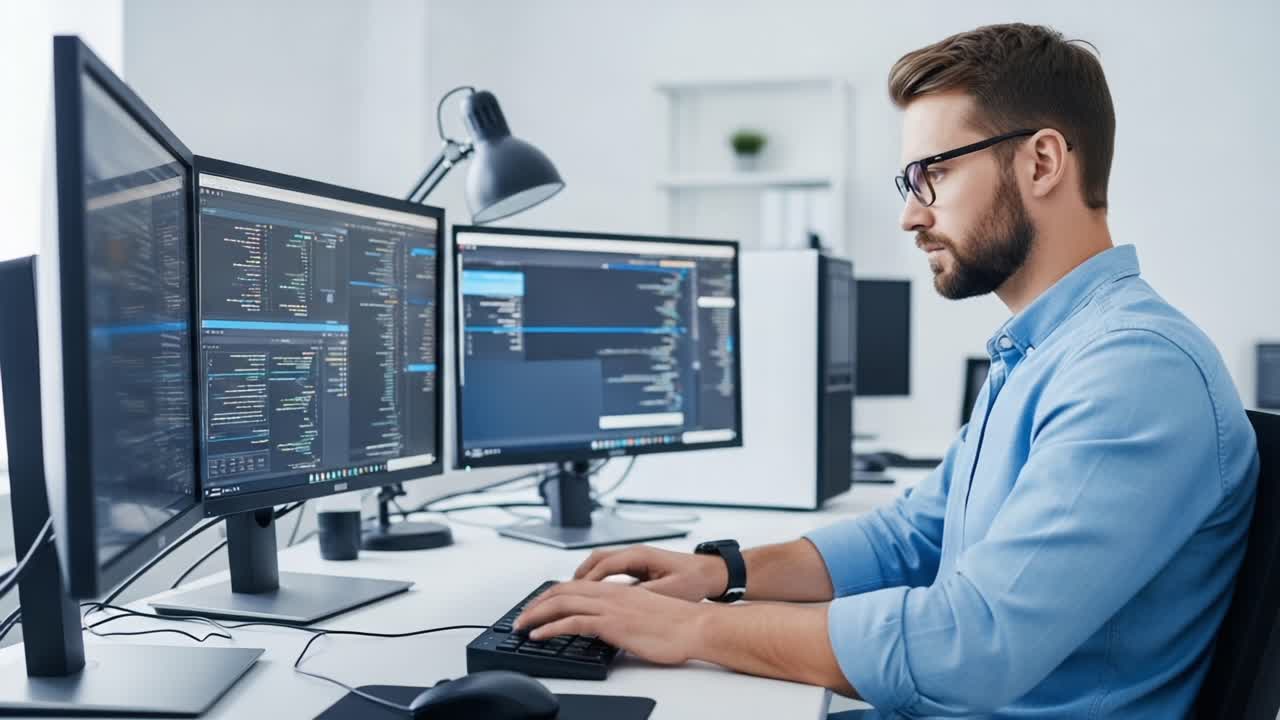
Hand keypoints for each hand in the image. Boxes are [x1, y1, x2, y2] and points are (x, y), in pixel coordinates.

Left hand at [514, 580, 709, 664]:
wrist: (694, 626)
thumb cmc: (675, 624)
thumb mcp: (642, 615)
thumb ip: (622, 615)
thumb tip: (609, 627)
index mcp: (616, 589)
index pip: (574, 586)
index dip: (551, 595)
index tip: (537, 606)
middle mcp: (609, 593)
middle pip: (562, 591)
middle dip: (536, 604)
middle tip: (520, 617)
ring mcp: (609, 606)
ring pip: (561, 603)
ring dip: (535, 615)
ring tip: (520, 626)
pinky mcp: (611, 623)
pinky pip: (571, 622)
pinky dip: (549, 628)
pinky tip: (537, 635)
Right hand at [573, 545, 727, 601]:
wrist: (711, 573)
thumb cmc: (694, 579)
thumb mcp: (668, 590)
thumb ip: (643, 593)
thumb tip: (620, 600)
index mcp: (639, 555)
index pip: (603, 565)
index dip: (585, 580)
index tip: (571, 593)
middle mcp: (634, 553)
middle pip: (596, 560)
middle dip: (578, 576)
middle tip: (563, 593)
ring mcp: (635, 559)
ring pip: (601, 563)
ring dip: (586, 577)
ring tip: (572, 594)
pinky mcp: (638, 566)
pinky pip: (610, 570)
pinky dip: (597, 579)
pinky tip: (592, 594)